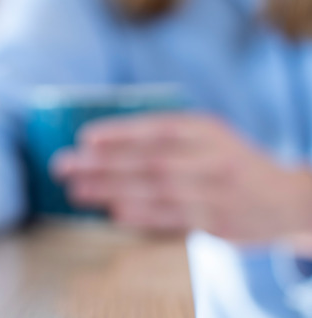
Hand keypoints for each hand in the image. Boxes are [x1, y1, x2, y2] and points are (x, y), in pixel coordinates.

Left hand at [53, 113, 311, 241]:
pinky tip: (113, 212)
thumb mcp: (206, 136)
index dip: (119, 133)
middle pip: (147, 160)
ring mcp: (215, 191)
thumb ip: (165, 136)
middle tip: (63, 165)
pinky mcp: (218, 222)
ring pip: (154, 190)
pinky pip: (172, 218)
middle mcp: (210, 157)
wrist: (287, 199)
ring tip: (76, 190)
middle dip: (100, 163)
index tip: (84, 137)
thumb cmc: (228, 162)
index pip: (155, 128)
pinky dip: (142, 215)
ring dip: (110, 190)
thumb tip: (101, 142)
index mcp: (205, 129)